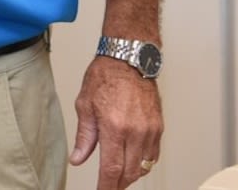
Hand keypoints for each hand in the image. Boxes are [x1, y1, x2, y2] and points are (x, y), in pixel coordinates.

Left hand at [70, 56, 163, 188]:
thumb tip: (78, 159)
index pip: (112, 168)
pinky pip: (153, 155)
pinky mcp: (159, 127)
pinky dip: (143, 163)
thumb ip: (84, 136)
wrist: (128, 60)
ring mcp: (150, 130)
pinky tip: (132, 162)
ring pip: (143, 166)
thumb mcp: (85, 105)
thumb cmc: (105, 76)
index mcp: (114, 126)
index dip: (106, 186)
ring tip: (117, 176)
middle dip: (117, 184)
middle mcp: (136, 131)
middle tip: (108, 186)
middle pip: (129, 172)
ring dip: (130, 175)